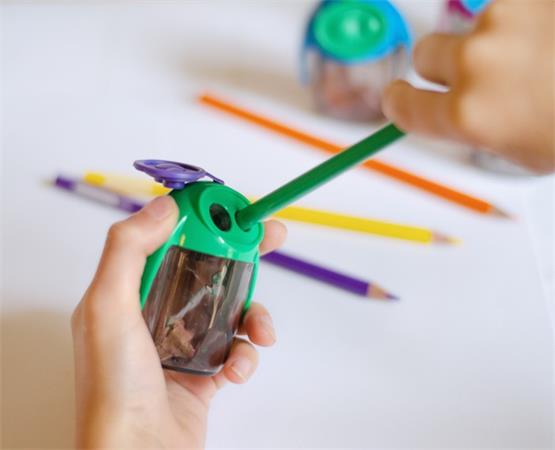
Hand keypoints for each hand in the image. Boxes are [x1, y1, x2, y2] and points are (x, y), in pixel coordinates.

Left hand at [71, 196, 286, 448]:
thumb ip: (128, 250)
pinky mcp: (204, 371)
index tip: (230, 206)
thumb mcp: (108, 309)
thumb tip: (163, 206)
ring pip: (231, 308)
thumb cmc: (114, 392)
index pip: (170, 238)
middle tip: (270, 237)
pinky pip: (237, 349)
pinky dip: (246, 355)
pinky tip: (238, 368)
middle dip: (242, 252)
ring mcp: (182, 343)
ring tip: (260, 330)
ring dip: (254, 314)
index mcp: (129, 293)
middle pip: (208, 267)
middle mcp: (155, 314)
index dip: (202, 217)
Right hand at [382, 0, 554, 173]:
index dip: (400, 102)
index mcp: (471, 115)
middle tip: (486, 73)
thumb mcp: (524, 152)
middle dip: (448, 64)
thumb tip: (452, 115)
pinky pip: (509, 4)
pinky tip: (551, 36)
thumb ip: (473, 130)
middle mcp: (478, 63)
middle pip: (427, 53)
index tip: (400, 97)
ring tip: (544, 53)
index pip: (403, 106)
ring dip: (496, 37)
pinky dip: (527, 16)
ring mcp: (506, 17)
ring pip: (473, 23)